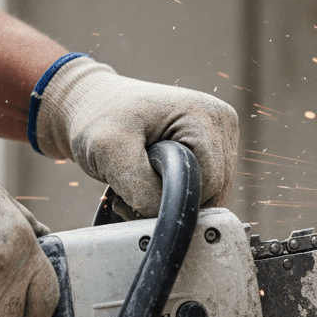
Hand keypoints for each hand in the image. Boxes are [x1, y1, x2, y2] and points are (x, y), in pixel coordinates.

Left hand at [33, 58, 238, 215]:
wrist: (94, 102)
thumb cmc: (99, 118)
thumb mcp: (108, 149)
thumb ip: (140, 187)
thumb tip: (167, 215)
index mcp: (206, 116)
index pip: (210, 182)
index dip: (173, 199)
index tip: (132, 195)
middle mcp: (222, 120)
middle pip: (215, 188)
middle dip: (173, 201)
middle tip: (132, 193)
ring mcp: (222, 131)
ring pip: (212, 191)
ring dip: (174, 198)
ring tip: (139, 183)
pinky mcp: (215, 143)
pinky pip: (206, 184)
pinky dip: (178, 191)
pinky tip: (153, 179)